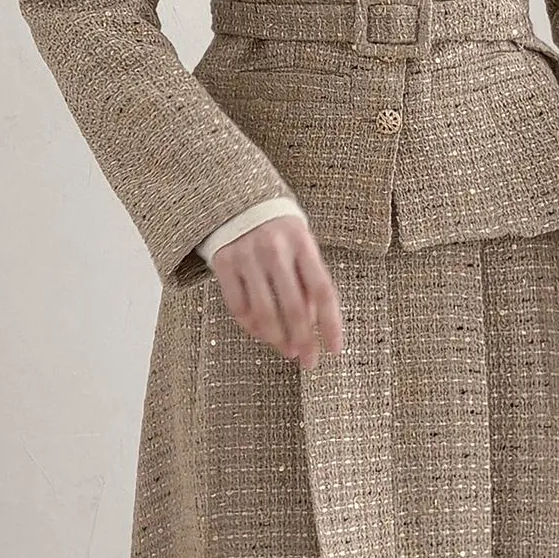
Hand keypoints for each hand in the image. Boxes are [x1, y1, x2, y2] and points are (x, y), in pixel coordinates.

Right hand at [210, 215, 344, 367]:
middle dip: (304, 340)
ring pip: (264, 312)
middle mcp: (275, 248)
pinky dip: (251, 327)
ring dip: (277, 338)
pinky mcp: (223, 262)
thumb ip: (308, 277)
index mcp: (302, 241)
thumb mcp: (300, 242)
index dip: (331, 324)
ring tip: (286, 350)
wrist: (234, 197)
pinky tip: (261, 335)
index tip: (335, 349)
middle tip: (308, 361)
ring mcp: (247, 255)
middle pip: (294, 307)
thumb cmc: (277, 228)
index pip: (323, 290)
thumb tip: (315, 324)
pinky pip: (238, 306)